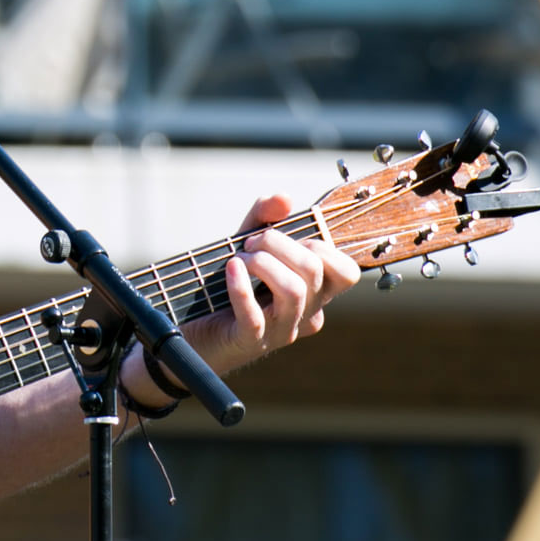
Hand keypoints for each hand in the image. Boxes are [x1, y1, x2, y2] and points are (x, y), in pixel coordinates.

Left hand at [182, 193, 360, 374]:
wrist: (193, 327)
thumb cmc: (228, 284)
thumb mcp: (247, 244)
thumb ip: (264, 218)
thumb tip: (284, 199)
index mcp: (314, 293)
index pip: (346, 272)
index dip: (321, 245)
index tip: (287, 237)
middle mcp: (304, 314)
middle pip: (313, 270)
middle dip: (278, 243)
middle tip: (249, 243)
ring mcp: (279, 330)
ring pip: (293, 291)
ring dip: (262, 263)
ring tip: (238, 258)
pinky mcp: (250, 341)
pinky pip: (255, 316)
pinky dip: (241, 287)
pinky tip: (230, 268)